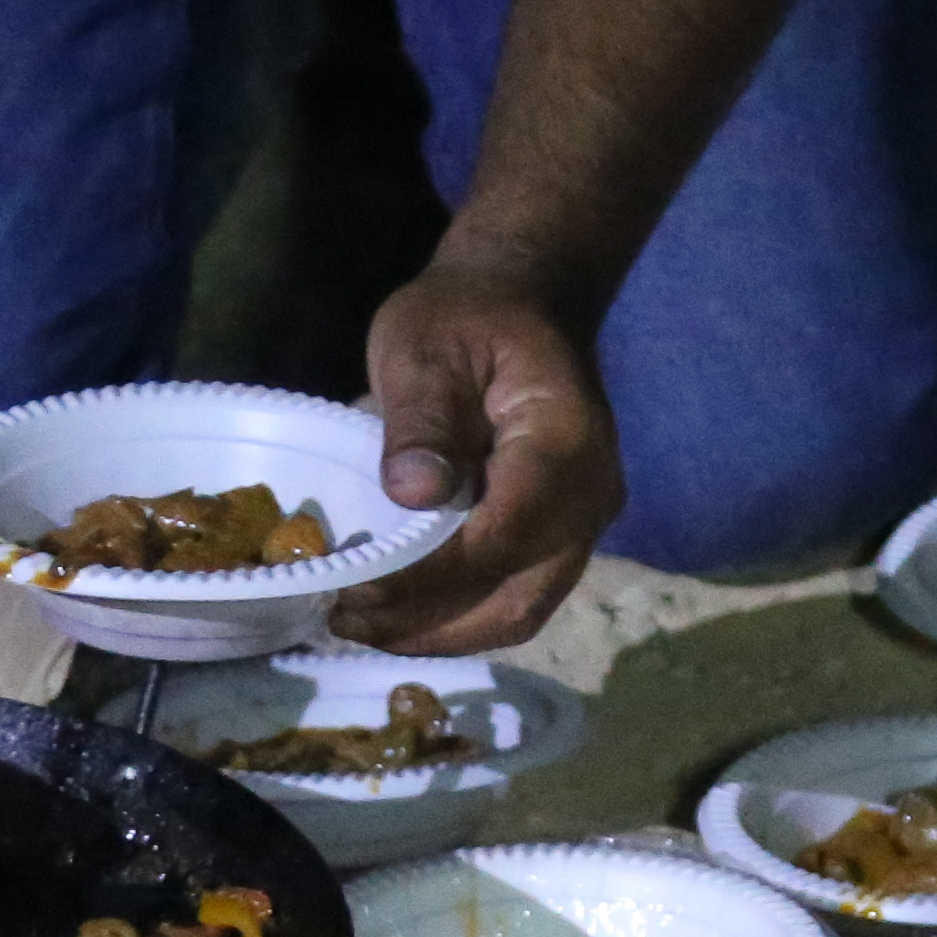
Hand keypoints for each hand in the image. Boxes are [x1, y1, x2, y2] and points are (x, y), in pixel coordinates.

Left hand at [346, 262, 622, 651]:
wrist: (521, 303)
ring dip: (440, 633)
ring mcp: (583, 523)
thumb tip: (412, 494)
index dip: (426, 577)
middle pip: (518, 596)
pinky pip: (517, 596)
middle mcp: (590, 496)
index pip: (500, 535)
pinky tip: (399, 615)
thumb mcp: (424, 345)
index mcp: (563, 441)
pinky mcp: (562, 537)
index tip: (353, 589)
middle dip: (429, 624)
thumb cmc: (467, 315)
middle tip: (346, 622)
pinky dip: (458, 618)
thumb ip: (421, 419)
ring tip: (362, 628)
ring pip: (520, 611)